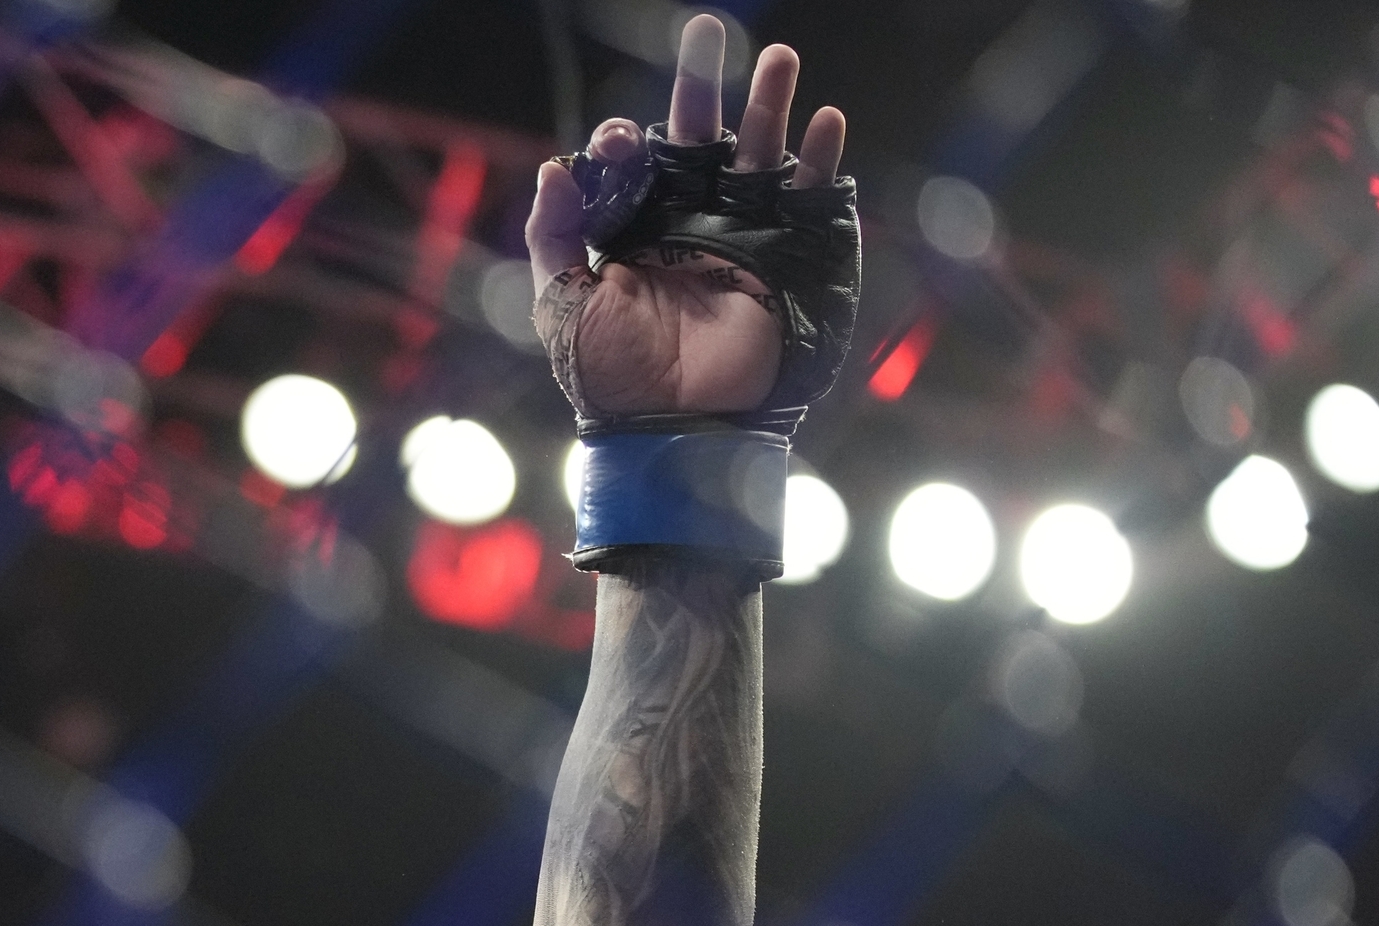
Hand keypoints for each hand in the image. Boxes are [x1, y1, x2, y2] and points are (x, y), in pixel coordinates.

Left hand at [526, 17, 845, 417]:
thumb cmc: (611, 380)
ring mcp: (748, 236)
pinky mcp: (794, 261)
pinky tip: (824, 123)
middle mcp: (694, 222)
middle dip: (702, 86)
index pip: (638, 161)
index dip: (628, 140)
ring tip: (776, 58)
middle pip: (701, 139)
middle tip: (705, 30)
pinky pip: (815, 201)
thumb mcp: (562, 307)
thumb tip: (554, 166)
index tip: (623, 139)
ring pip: (761, 154)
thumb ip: (554, 236)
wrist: (671, 432)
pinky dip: (823, 161)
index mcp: (639, 228)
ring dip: (770, 105)